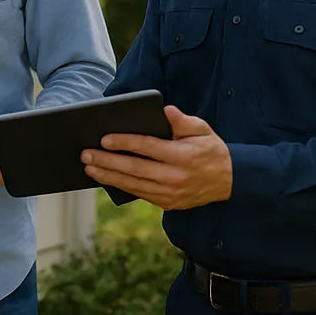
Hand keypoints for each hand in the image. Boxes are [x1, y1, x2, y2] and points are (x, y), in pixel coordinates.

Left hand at [81, 105, 232, 209]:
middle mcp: (175, 177)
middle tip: (86, 154)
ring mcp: (170, 193)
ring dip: (108, 176)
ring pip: (133, 184)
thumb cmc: (211, 150)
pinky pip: (139, 193)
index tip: (104, 139)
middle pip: (134, 168)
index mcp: (183, 156)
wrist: (229, 181)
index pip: (148, 147)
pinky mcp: (167, 203)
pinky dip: (121, 185)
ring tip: (89, 167)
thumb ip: (183, 121)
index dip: (124, 142)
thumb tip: (165, 111)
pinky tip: (106, 177)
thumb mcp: (202, 130)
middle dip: (107, 161)